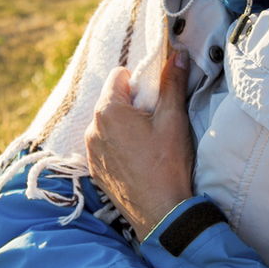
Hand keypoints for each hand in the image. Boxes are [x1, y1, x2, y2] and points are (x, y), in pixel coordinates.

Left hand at [85, 50, 194, 235]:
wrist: (161, 212)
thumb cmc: (168, 164)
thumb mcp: (173, 119)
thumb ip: (173, 83)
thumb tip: (178, 54)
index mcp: (108, 111)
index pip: (119, 76)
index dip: (139, 82)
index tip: (154, 98)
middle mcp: (92, 128)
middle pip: (111, 100)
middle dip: (131, 104)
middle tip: (154, 121)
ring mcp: (91, 151)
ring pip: (107, 123)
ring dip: (124, 125)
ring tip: (147, 143)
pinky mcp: (95, 169)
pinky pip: (104, 145)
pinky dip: (118, 145)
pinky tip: (139, 159)